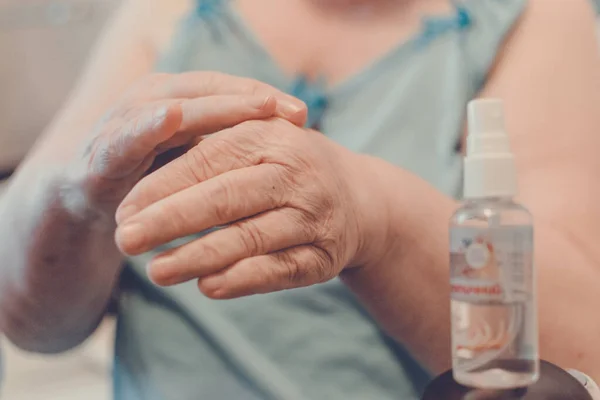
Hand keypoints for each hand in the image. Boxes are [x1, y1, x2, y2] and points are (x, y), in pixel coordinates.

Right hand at [64, 72, 306, 216]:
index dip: (263, 99)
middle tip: (284, 111)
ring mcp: (125, 122)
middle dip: (246, 101)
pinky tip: (170, 117)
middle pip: (207, 93)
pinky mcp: (102, 152)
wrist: (89, 201)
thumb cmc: (153, 175)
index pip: (228, 92)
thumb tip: (287, 146)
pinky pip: (126, 137)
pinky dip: (147, 126)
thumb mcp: (196, 158)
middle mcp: (153, 102)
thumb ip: (229, 147)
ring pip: (171, 106)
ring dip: (207, 106)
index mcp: (180, 100)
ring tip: (248, 104)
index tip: (301, 115)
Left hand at [114, 118, 387, 297]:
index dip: (162, 186)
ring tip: (156, 271)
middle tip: (125, 240)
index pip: (207, 159)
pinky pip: (279, 270)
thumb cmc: (285, 167)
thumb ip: (207, 153)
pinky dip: (242, 279)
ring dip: (198, 256)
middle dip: (169, 221)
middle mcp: (295, 174)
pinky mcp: (324, 255)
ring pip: (248, 238)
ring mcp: (313, 216)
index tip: (124, 208)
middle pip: (224, 199)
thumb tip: (141, 186)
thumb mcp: (255, 144)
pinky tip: (207, 287)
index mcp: (270, 135)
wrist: (356, 197)